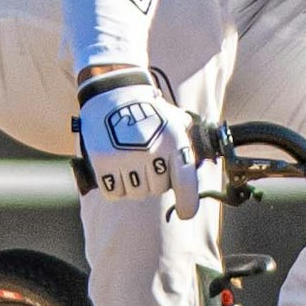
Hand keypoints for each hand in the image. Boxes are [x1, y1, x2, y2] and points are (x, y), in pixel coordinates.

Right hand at [77, 74, 200, 217]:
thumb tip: (202, 163)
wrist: (113, 93)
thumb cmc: (149, 111)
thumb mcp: (176, 121)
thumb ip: (189, 144)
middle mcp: (152, 153)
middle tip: (144, 158)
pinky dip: (113, 185)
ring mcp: (126, 158)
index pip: (185, 184)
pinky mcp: (103, 162)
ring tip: (128, 158)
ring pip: (135, 194)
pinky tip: (114, 166)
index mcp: (174, 143)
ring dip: (132, 183)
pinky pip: (114, 193)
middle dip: (152, 180)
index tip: (185, 213)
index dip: (187, 204)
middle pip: (157, 190)